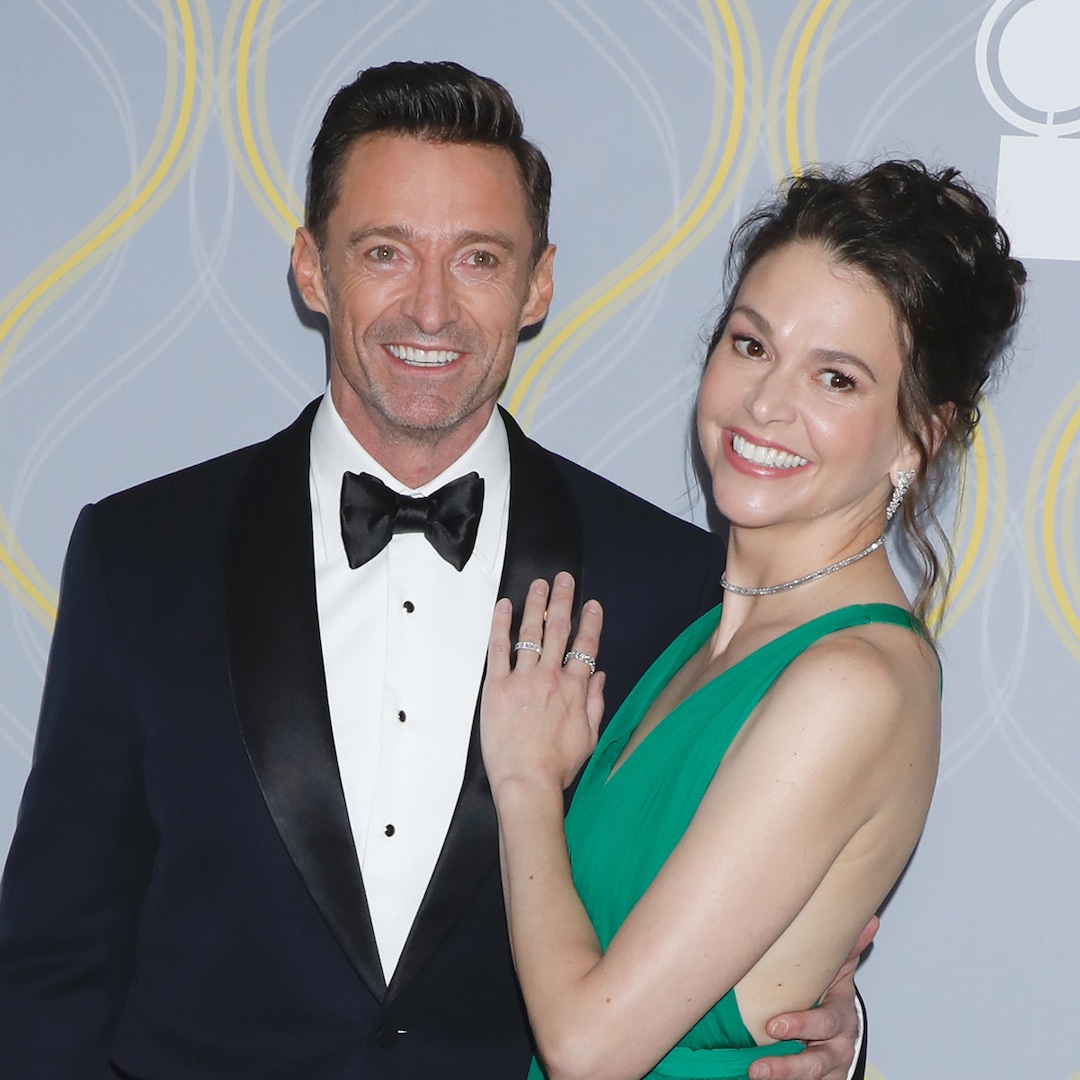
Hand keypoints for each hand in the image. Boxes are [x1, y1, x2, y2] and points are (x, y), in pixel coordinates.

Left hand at [481, 572, 603, 793]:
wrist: (527, 780)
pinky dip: (502, 625)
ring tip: (539, 585)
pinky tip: (505, 608)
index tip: (592, 605)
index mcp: (575, 689)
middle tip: (564, 580)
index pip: (586, 646)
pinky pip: (499, 649)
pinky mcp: (498, 686)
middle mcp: (551, 678)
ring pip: (531, 633)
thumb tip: (599, 677)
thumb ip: (595, 703)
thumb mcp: (589, 736)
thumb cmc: (556, 765)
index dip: (590, 622)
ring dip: (536, 605)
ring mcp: (523, 679)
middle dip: (563, 601)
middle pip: (559, 630)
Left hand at [748, 916, 877, 1079]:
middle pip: (818, 1062)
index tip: (774, 1025)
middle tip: (758, 1067)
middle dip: (788, 1066)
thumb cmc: (829, 992)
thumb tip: (870, 921)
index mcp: (840, 1014)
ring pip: (811, 1078)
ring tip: (754, 1075)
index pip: (825, 1023)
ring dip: (782, 1078)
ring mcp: (830, 1067)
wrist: (837, 1023)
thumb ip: (847, 947)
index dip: (802, 1026)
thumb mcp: (837, 968)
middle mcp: (838, 1045)